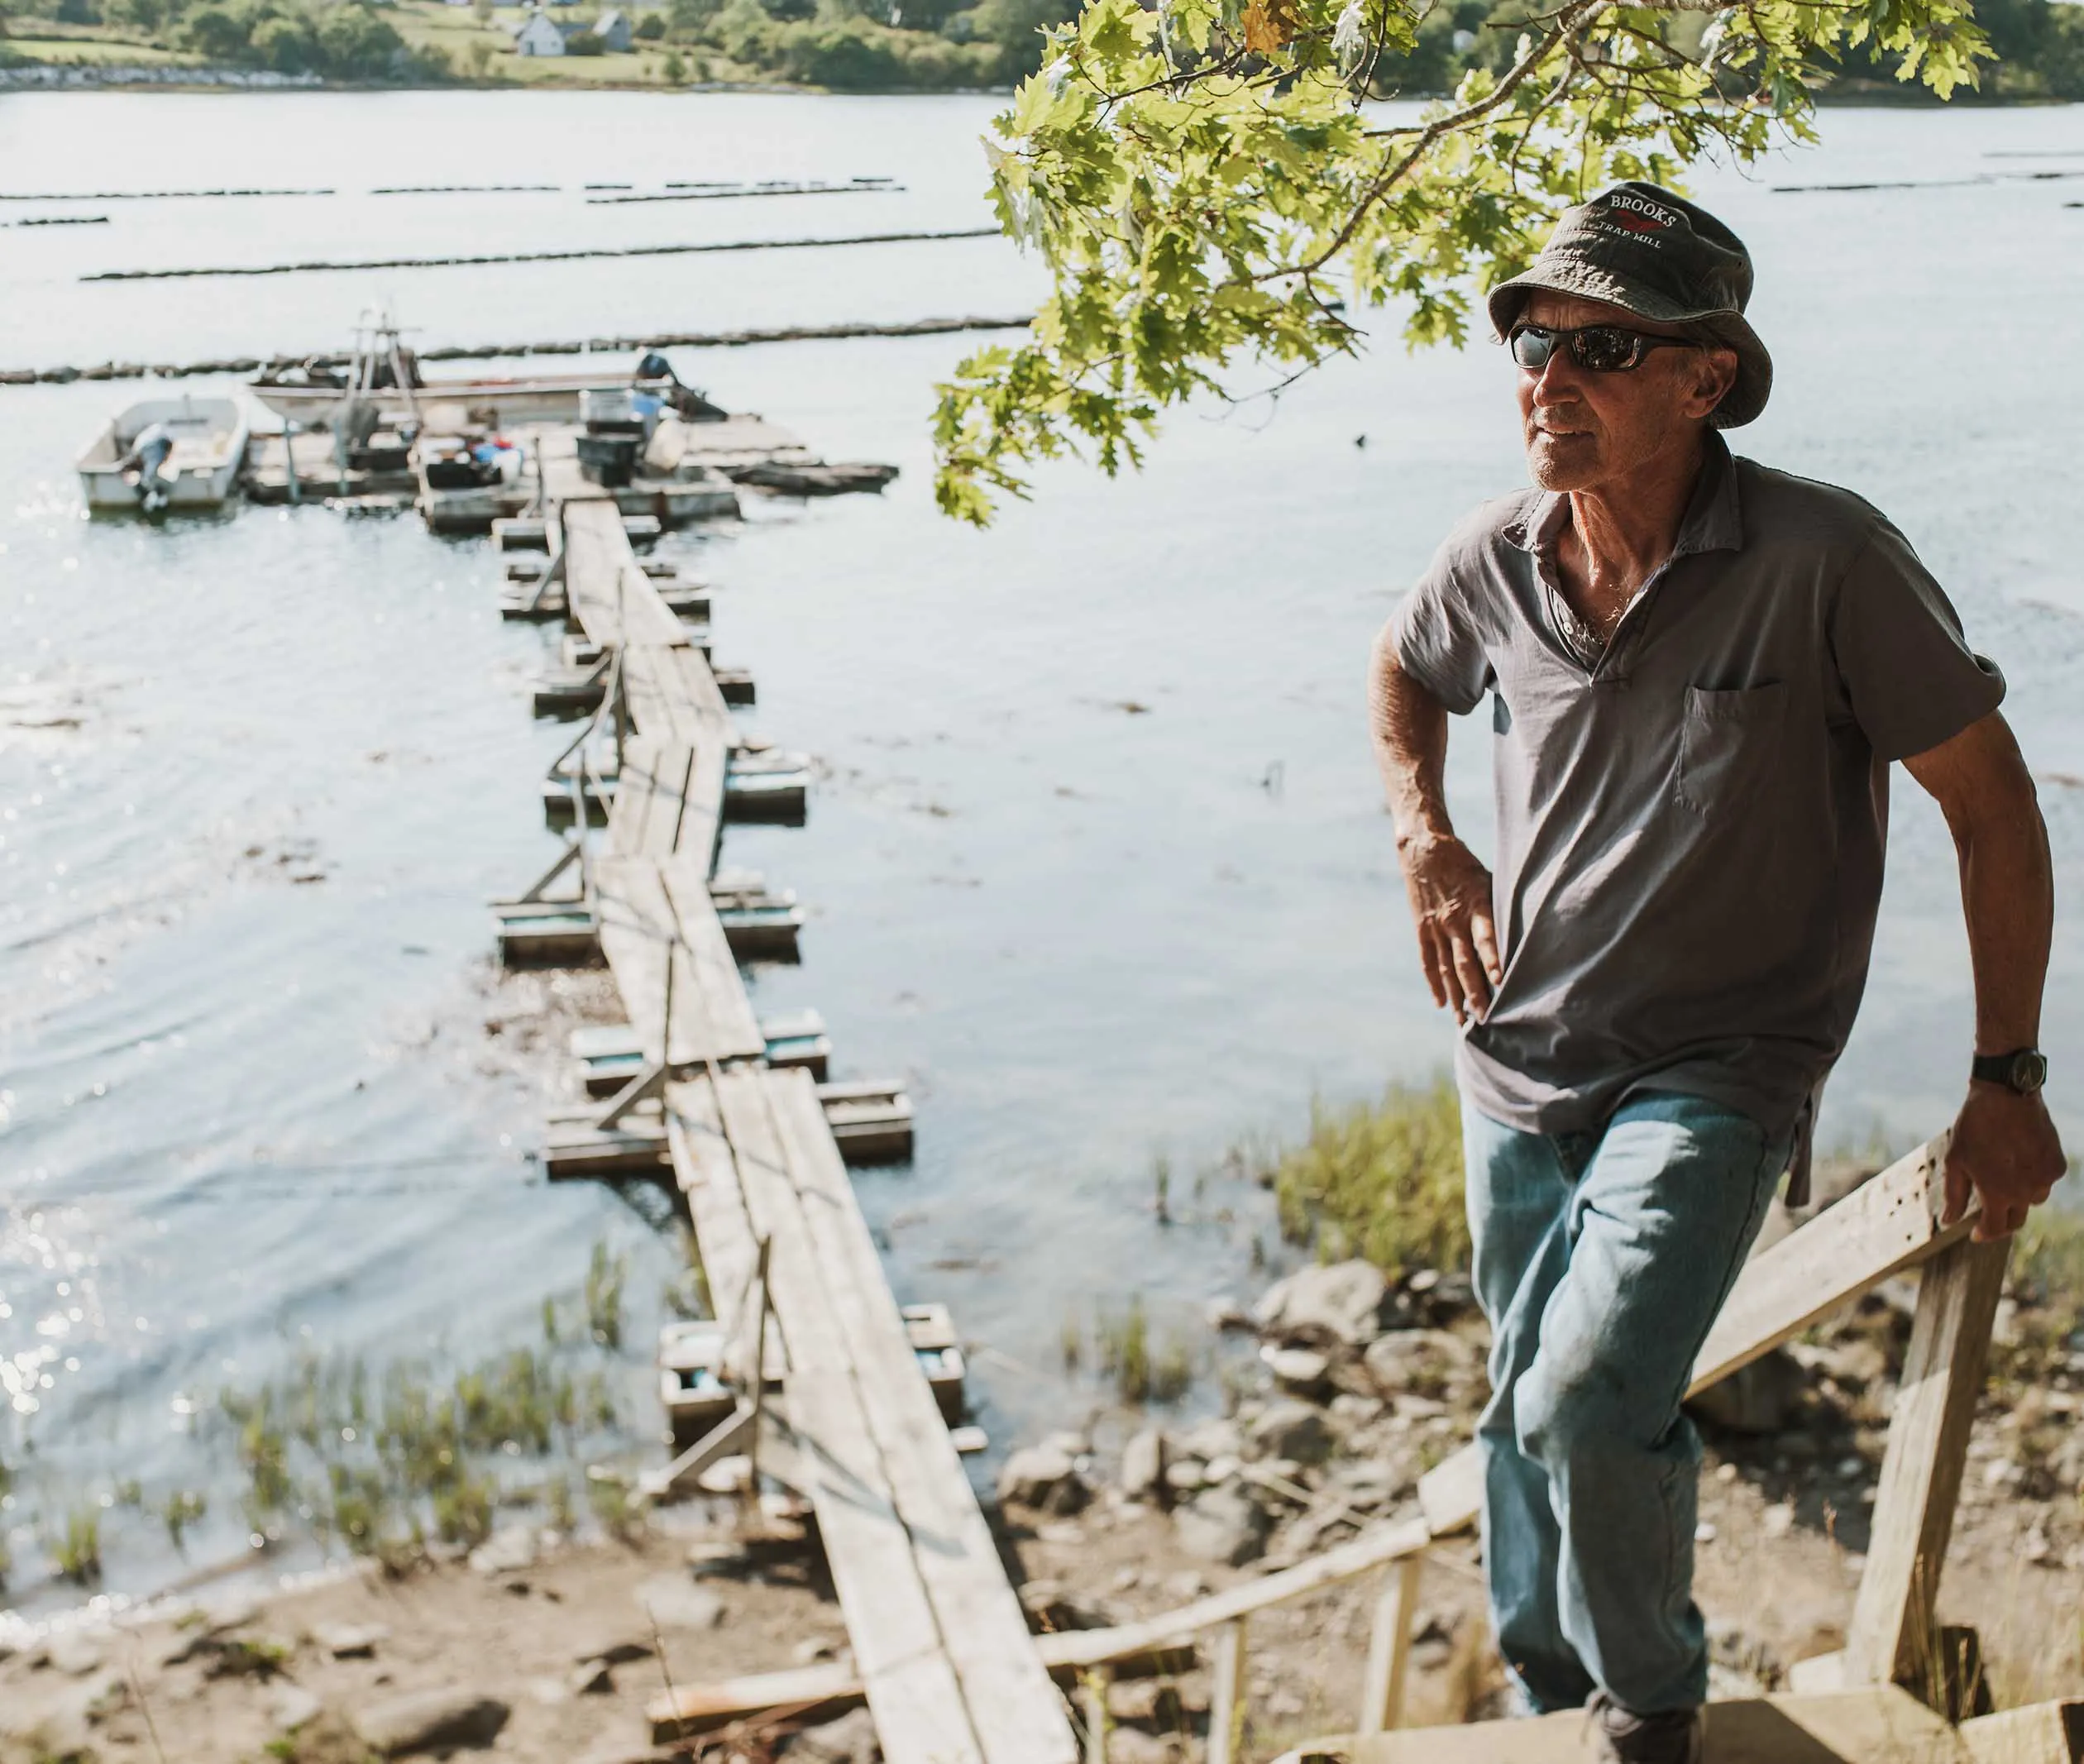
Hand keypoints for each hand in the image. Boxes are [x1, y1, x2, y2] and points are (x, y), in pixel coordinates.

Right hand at [1396, 829, 1501, 1024]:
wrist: (1424, 850)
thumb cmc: (1466, 864)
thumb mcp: (1489, 880)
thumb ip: (1501, 908)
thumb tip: (1526, 933)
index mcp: (1475, 905)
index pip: (1485, 938)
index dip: (1492, 961)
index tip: (1502, 984)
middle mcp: (1454, 921)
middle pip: (1464, 963)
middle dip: (1475, 992)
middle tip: (1486, 1019)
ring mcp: (1435, 927)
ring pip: (1446, 968)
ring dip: (1456, 996)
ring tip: (1463, 1021)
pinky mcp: (1422, 929)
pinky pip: (1428, 961)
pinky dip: (1434, 983)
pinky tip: (1440, 1003)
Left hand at [1943, 1083, 2065, 1240]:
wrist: (2006, 1095)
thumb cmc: (1974, 1127)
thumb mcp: (1955, 1160)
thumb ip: (1954, 1194)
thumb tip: (1949, 1221)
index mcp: (1998, 1193)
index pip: (1995, 1228)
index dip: (1983, 1235)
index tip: (1975, 1235)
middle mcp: (2025, 1191)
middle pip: (2016, 1219)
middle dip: (2000, 1220)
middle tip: (1988, 1213)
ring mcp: (2045, 1178)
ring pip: (2033, 1201)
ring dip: (2018, 1198)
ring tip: (2003, 1180)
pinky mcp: (2057, 1164)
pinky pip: (2045, 1181)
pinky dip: (2033, 1179)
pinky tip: (2019, 1163)